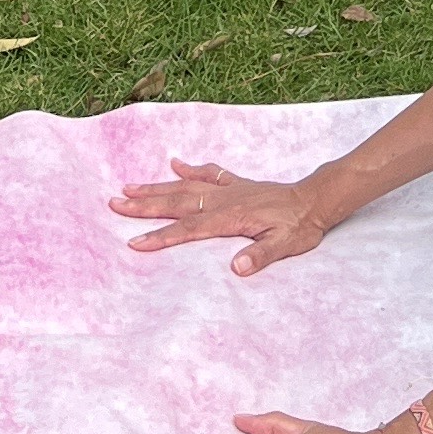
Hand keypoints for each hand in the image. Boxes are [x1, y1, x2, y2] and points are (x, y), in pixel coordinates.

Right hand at [108, 159, 330, 269]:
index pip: (188, 229)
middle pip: (178, 202)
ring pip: (187, 186)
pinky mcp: (238, 183)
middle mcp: (225, 199)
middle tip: (115, 204)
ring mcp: (230, 189)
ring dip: (158, 186)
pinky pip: (209, 173)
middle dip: (145, 205)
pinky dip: (191, 168)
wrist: (317, 200)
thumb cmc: (301, 226)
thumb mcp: (286, 246)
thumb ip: (261, 256)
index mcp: (231, 217)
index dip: (161, 236)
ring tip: (130, 186)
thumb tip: (237, 268)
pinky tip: (175, 164)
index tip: (135, 242)